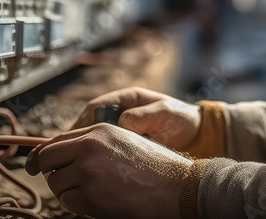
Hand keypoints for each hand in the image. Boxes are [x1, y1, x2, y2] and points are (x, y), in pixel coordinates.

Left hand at [25, 123, 191, 218]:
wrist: (177, 188)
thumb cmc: (156, 168)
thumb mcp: (125, 142)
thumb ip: (96, 143)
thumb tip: (64, 154)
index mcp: (99, 131)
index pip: (57, 140)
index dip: (43, 154)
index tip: (35, 165)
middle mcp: (89, 146)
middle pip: (46, 159)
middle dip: (52, 173)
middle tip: (64, 183)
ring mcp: (88, 171)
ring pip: (56, 184)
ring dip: (69, 192)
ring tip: (94, 193)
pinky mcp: (90, 195)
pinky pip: (68, 202)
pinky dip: (79, 206)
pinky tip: (99, 202)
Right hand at [71, 87, 200, 150]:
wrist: (194, 133)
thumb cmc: (180, 118)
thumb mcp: (165, 112)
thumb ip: (146, 116)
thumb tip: (124, 122)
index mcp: (127, 98)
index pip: (97, 106)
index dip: (84, 120)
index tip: (76, 135)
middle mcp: (119, 111)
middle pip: (90, 123)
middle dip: (78, 138)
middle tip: (71, 153)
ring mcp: (120, 128)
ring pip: (94, 137)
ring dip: (86, 148)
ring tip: (78, 162)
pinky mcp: (123, 142)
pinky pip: (105, 148)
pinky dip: (98, 156)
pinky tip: (94, 167)